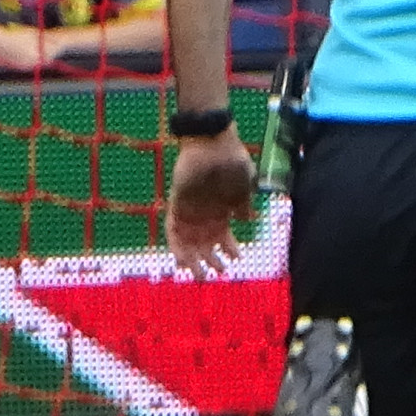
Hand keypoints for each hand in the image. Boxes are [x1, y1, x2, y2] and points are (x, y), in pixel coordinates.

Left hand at [167, 127, 253, 272]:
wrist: (212, 139)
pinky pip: (172, 229)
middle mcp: (204, 213)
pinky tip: (181, 261)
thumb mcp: (243, 183)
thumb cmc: (230, 158)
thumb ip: (242, 202)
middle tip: (216, 275)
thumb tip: (243, 219)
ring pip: (188, 242)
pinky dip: (176, 246)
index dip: (229, 250)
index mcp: (221, 210)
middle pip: (204, 244)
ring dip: (192, 260)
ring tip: (199, 276)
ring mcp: (190, 209)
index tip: (237, 260)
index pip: (223, 237)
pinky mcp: (177, 204)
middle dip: (210, 261)